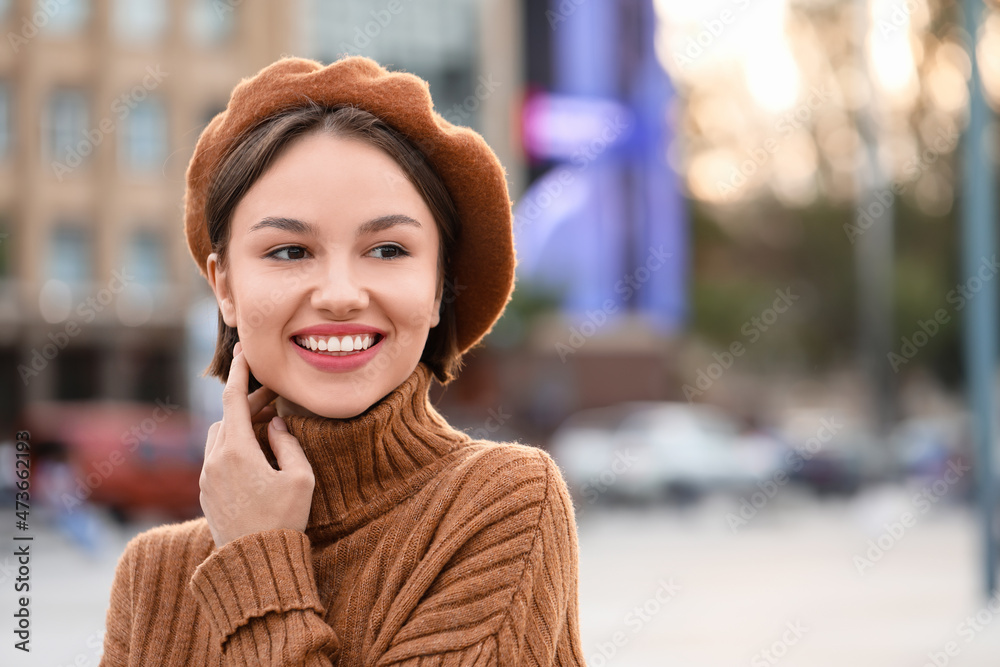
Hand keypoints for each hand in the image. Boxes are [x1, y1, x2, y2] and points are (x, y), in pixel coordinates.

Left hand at [200, 341, 315, 549]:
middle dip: (250, 404)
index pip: (232, 398)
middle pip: (227, 417)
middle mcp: (215, 461)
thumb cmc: (283, 520)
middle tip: (276, 400)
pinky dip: (235, 448)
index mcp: (236, 451)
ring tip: (270, 430)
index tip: (243, 351)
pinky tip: (258, 457)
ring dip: (241, 427)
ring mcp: (206, 479)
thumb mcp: (300, 478)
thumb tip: (278, 424)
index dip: (239, 372)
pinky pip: (217, 459)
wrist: (254, 565)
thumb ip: (289, 443)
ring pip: (220, 438)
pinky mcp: (206, 494)